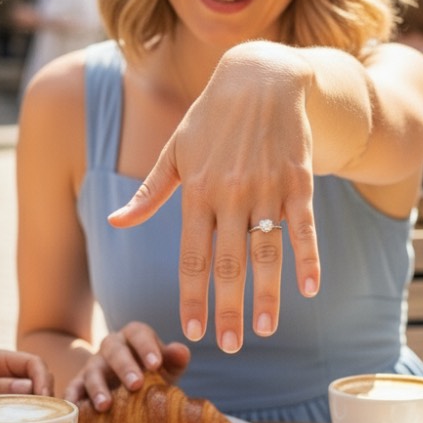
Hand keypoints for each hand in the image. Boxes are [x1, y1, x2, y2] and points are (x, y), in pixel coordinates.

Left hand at [0, 349, 53, 420]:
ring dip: (44, 406)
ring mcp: (10, 390)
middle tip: (47, 415)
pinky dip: (36, 416)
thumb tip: (27, 388)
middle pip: (40, 377)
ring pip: (38, 393)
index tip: (44, 399)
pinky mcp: (10, 408)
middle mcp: (7, 372)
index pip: (33, 362)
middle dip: (47, 393)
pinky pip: (30, 408)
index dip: (43, 378)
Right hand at [64, 322, 189, 410]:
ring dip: (98, 387)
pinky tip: (74, 410)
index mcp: (133, 336)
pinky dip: (72, 398)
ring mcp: (94, 364)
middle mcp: (111, 346)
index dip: (146, 347)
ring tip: (105, 405)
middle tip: (136, 384)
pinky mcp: (79, 383)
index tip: (156, 364)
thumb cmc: (151, 373)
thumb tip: (182, 352)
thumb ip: (174, 358)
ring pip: (92, 370)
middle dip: (124, 366)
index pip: (139, 333)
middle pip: (114, 350)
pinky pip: (73, 388)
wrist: (129, 386)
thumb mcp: (165, 366)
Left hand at [108, 43, 320, 353]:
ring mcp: (266, 187)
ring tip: (266, 329)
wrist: (260, 77)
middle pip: (228, 263)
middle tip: (229, 346)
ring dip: (267, 294)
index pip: (191, 257)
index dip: (193, 297)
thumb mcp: (174, 150)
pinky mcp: (298, 179)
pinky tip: (309, 289)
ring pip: (266, 251)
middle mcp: (229, 194)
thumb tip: (113, 223)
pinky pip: (304, 226)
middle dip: (227, 309)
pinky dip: (308, 257)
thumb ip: (149, 193)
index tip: (192, 331)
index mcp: (196, 191)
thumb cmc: (211, 118)